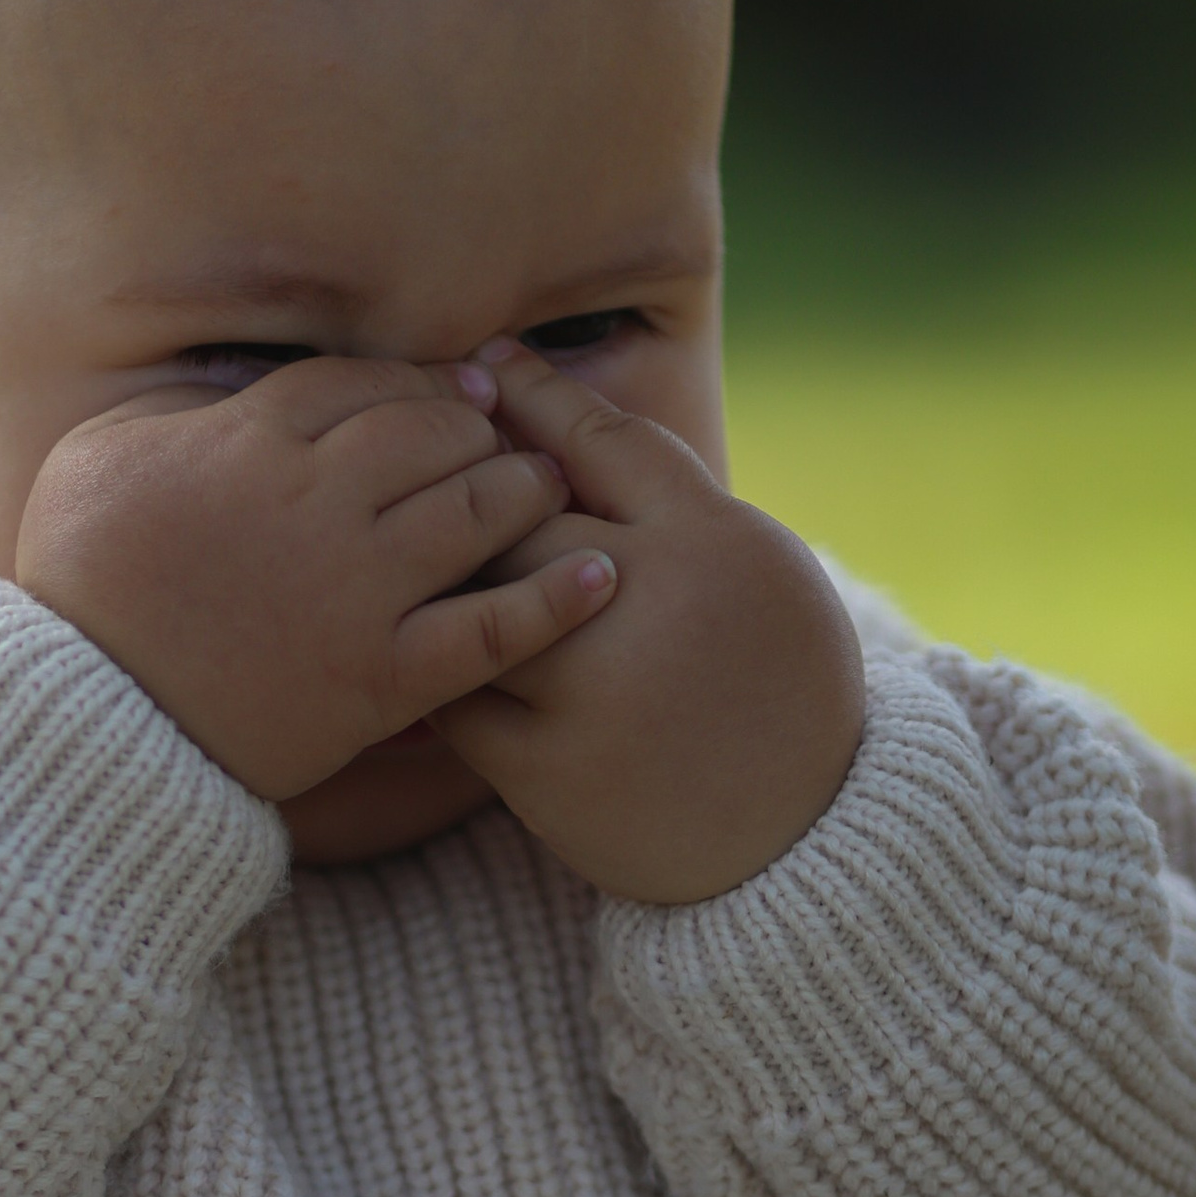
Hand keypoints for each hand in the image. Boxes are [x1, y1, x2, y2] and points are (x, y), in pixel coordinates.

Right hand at [14, 357, 613, 803]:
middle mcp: (318, 503)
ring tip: (551, 489)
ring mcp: (358, 591)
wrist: (88, 718)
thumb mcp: (96, 459)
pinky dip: (553, 600)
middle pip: (432, 435)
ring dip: (524, 489)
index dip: (415, 382)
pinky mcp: (383, 677)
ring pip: (474, 512)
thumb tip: (228, 391)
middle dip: (477, 426)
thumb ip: (175, 414)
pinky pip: (491, 631)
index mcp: (250, 443)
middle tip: (508, 436)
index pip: (361, 387)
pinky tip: (598, 576)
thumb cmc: (78, 588)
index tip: (452, 389)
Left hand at [429, 342, 864, 904]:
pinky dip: (433, 669)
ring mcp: (592, 696)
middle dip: (467, 488)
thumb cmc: (770, 677)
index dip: (534, 396)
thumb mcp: (752, 564)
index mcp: (709, 546)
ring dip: (436, 581)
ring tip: (399, 555)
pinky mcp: (546, 772)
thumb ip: (664, 495)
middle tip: (419, 462)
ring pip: (475, 608)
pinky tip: (415, 649)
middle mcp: (649, 611)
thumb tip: (551, 408)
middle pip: (518, 518)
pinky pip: (456, 699)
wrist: (796, 835)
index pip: (601, 441)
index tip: (485, 361)